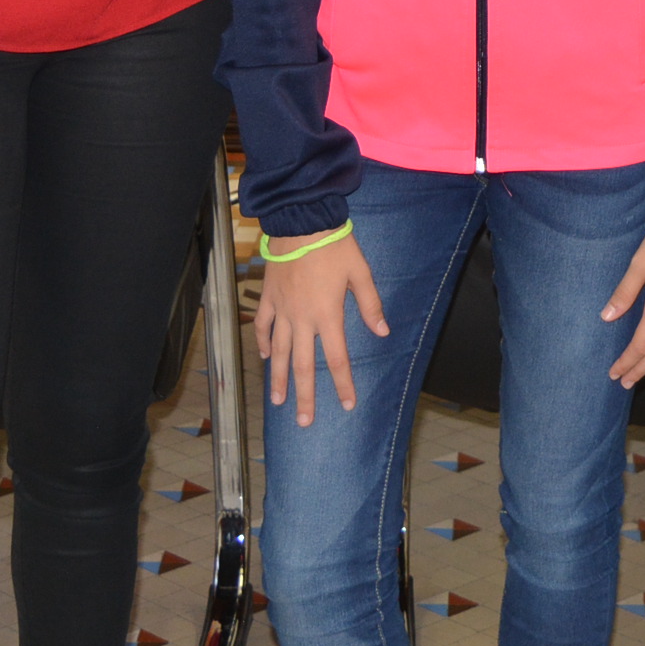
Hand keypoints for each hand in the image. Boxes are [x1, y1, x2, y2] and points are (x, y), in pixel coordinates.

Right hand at [257, 238, 388, 426]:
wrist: (302, 223)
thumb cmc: (335, 246)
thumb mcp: (361, 273)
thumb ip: (371, 305)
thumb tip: (382, 333)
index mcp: (328, 315)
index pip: (336, 359)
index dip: (343, 384)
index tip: (347, 405)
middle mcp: (302, 319)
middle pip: (302, 365)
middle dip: (305, 396)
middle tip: (304, 422)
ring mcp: (282, 309)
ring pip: (277, 352)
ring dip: (278, 378)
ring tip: (278, 401)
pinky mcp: (269, 296)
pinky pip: (263, 325)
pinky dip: (262, 342)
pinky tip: (263, 357)